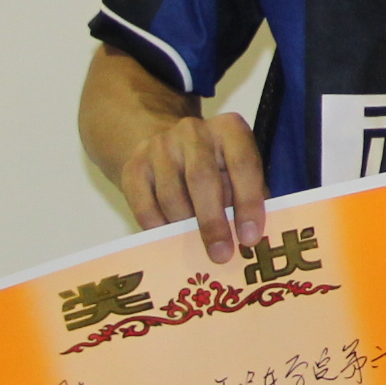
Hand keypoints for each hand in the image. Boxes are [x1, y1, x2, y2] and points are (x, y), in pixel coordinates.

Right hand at [120, 110, 265, 265]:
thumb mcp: (239, 173)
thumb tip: (249, 240)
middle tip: (221, 255)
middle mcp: (194, 131)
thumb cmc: (216, 167)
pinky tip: (168, 239)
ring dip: (184, 227)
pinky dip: (158, 227)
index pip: (243, 164)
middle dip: (212, 222)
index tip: (250, 238)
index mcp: (230, 129)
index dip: (248, 203)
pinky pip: (144, 204)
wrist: (168, 148)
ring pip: (171, 194)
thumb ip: (249, 198)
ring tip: (195, 248)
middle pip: (202, 178)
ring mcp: (160, 146)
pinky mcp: (135, 166)